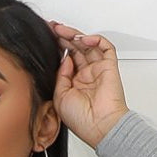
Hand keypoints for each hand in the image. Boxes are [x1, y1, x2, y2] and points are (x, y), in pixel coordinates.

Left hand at [45, 20, 129, 149]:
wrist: (100, 127)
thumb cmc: (81, 120)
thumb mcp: (59, 97)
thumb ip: (60, 76)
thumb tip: (64, 58)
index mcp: (73, 83)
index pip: (65, 58)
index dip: (57, 46)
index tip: (47, 36)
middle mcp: (85, 75)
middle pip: (75, 48)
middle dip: (63, 36)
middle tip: (53, 28)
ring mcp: (97, 70)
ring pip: (87, 45)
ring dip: (75, 35)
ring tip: (63, 31)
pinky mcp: (109, 67)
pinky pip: (105, 47)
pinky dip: (96, 39)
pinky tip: (84, 39)